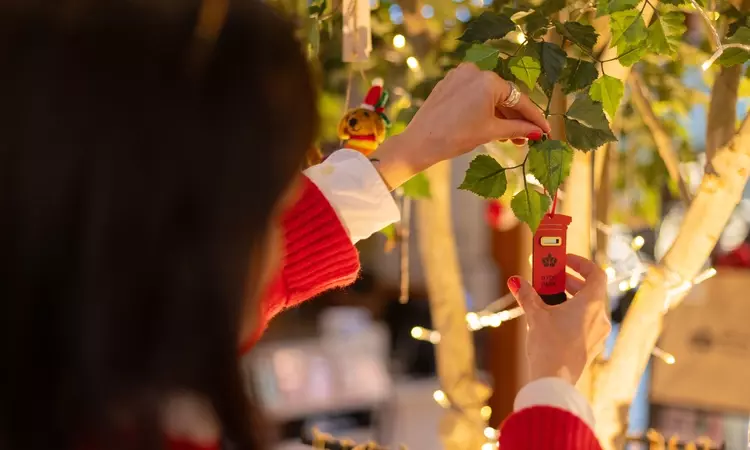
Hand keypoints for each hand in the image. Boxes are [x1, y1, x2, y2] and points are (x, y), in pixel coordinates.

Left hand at [371, 63, 550, 188]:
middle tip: (527, 138)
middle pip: (503, 96)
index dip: (534, 117)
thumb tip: (536, 131)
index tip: (545, 130)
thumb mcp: (491, 132)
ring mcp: (459, 75)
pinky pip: (473, 94)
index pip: (518, 99)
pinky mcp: (448, 83)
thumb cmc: (456, 137)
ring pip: (488, 96)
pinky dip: (484, 109)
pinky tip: (492, 126)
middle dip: (515, 119)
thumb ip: (517, 128)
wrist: (420, 142)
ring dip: (500, 115)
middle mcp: (475, 71)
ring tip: (510, 138)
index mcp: (488, 80)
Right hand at [507, 254, 610, 384]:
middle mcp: (600, 317)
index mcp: (592, 304)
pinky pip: (585, 323)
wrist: (554, 380)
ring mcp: (598, 334)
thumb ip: (527, 295)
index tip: (562, 260)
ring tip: (546, 299)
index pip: (596, 273)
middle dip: (569, 281)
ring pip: (587, 307)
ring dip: (568, 298)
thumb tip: (515, 281)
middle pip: (590, 290)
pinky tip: (551, 320)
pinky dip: (571, 315)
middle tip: (549, 278)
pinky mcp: (591, 347)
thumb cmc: (548, 344)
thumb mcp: (535, 315)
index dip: (580, 263)